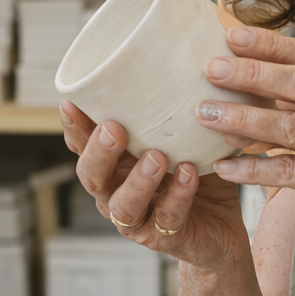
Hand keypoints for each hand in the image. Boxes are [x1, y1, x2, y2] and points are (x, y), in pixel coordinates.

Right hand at [61, 101, 251, 270]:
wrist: (223, 229)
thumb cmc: (198, 173)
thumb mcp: (186, 139)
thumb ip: (175, 112)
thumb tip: (186, 58)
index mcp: (115, 165)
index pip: (83, 145)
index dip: (75, 127)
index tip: (71, 102)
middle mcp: (117, 192)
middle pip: (92, 176)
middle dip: (99, 151)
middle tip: (114, 128)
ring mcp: (137, 219)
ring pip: (122, 205)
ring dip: (137, 180)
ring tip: (157, 157)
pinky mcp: (164, 237)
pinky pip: (167, 217)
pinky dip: (178, 195)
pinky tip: (190, 173)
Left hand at [196, 26, 294, 264]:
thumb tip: (268, 77)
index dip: (274, 44)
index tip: (233, 36)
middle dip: (253, 73)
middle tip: (211, 68)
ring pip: (294, 125)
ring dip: (244, 118)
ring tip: (206, 113)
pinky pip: (293, 172)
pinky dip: (255, 169)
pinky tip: (226, 168)